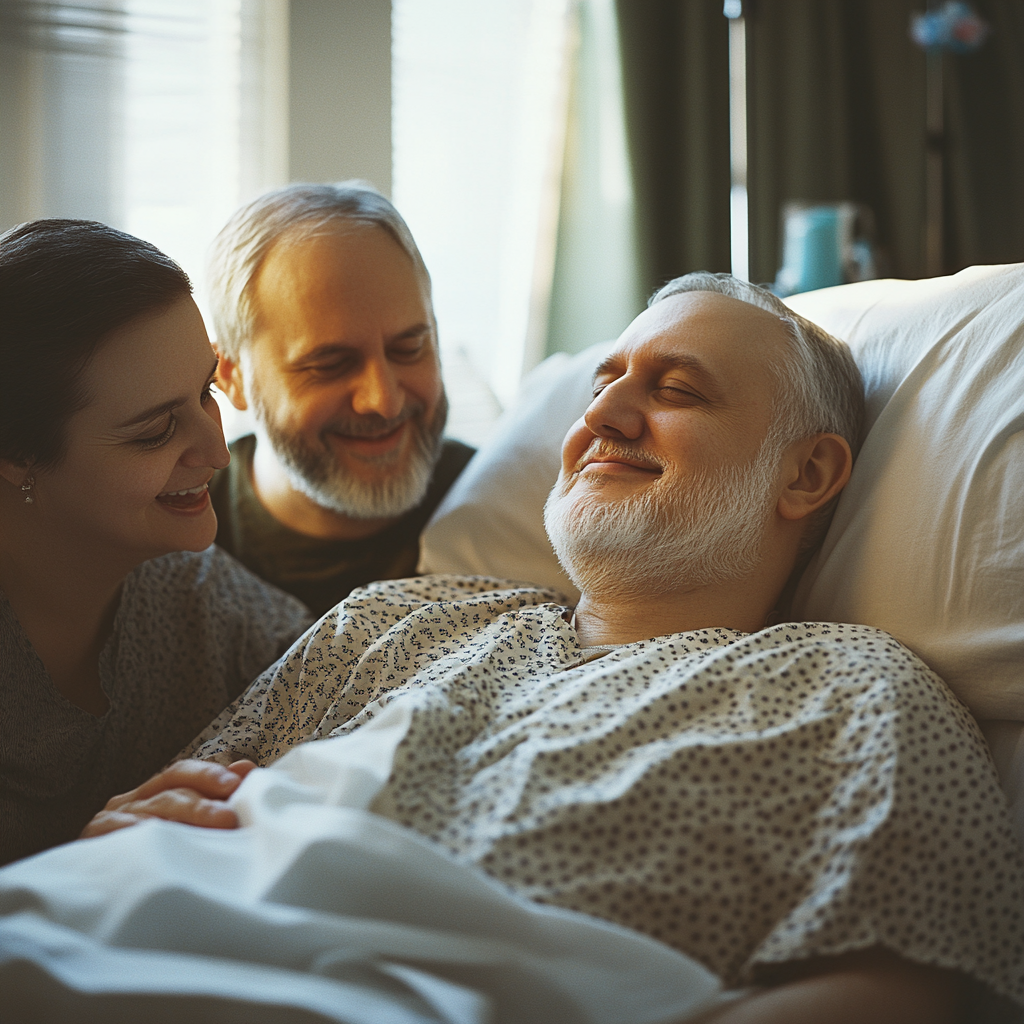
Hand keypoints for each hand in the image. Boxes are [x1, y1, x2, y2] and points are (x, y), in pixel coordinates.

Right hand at [80, 759, 257, 838]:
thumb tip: (246, 769)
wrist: (103, 889)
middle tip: (228, 818)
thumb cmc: (160, 852)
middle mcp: (137, 799)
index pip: (182, 773)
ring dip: (180, 818)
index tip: (235, 783)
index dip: (208, 774)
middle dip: (202, 805)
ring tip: (208, 828)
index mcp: (158, 791)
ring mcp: (115, 817)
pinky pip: (114, 829)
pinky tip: (154, 834)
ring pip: (150, 810)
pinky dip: (135, 829)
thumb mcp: (191, 823)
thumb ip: (218, 795)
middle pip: (171, 792)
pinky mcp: (94, 838)